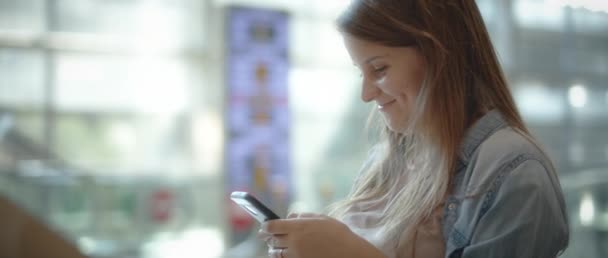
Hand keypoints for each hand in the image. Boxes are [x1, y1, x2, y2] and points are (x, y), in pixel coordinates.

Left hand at [258, 213, 385, 257]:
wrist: (349, 253)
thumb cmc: (337, 233)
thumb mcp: (321, 218)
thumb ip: (303, 216)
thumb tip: (289, 217)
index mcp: (298, 227)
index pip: (272, 226)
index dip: (266, 225)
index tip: (264, 225)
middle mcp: (294, 241)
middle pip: (272, 240)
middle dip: (268, 237)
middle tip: (266, 235)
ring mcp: (296, 255)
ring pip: (276, 253)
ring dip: (273, 249)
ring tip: (274, 246)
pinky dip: (282, 257)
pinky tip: (284, 254)